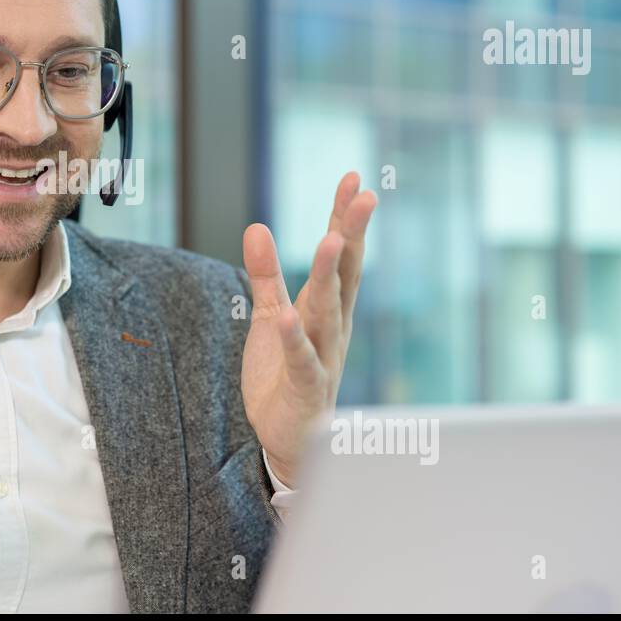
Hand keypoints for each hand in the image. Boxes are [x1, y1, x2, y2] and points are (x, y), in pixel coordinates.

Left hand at [240, 172, 376, 485]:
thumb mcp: (270, 315)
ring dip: (329, 276)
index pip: (340, 256)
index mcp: (327, 307)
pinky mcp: (306, 387)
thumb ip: (264, 274)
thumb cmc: (285, 373)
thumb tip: (255, 227)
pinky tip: (289, 315)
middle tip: (364, 197)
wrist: (288, 440)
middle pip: (344, 274)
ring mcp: (324, 356)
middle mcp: (333, 327)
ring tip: (331, 239)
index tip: (354, 179)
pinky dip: (297, 338)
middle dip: (352, 235)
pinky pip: (302, 359)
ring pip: (328, 311)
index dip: (344, 219)